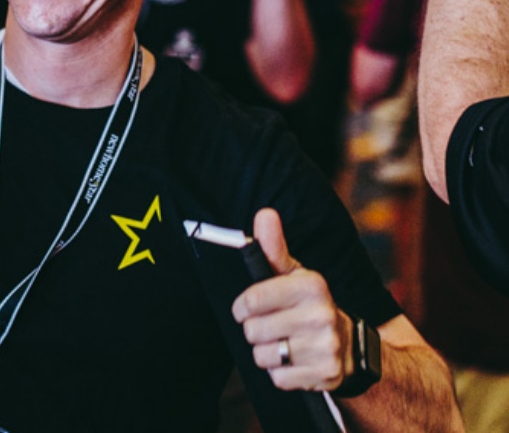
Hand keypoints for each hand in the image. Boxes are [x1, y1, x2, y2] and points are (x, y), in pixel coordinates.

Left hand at [232, 209, 352, 391]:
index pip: (252, 300)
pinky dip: (280, 373)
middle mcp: (322, 314)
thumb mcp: (295, 274)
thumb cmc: (311, 305)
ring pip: (263, 355)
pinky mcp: (325, 374)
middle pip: (253, 331)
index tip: (245, 308)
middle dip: (255, 331)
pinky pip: (278, 378)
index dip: (241, 307)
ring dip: (266, 353)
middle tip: (270, 327)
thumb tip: (264, 214)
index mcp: (312, 286)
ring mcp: (326, 347)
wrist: (352, 347)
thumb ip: (274, 246)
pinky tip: (293, 362)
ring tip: (282, 343)